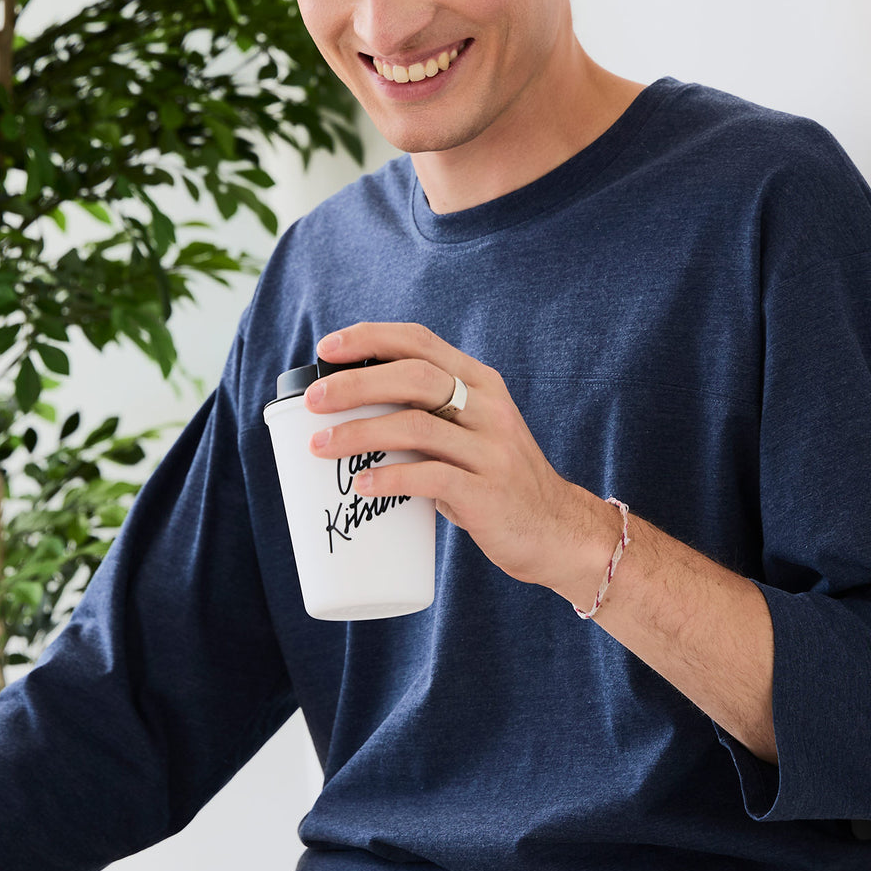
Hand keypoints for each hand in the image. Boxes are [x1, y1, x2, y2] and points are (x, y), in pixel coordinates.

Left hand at [305, 322, 621, 599]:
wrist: (557, 532)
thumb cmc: (497, 483)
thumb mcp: (471, 434)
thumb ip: (427, 416)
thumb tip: (348, 413)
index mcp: (481, 383)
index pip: (420, 342)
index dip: (371, 338)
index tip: (327, 348)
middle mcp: (488, 408)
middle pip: (413, 377)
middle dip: (355, 384)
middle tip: (313, 402)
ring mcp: (490, 450)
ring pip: (416, 425)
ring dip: (360, 433)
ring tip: (321, 446)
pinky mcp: (487, 492)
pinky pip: (430, 478)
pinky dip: (391, 478)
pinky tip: (364, 485)